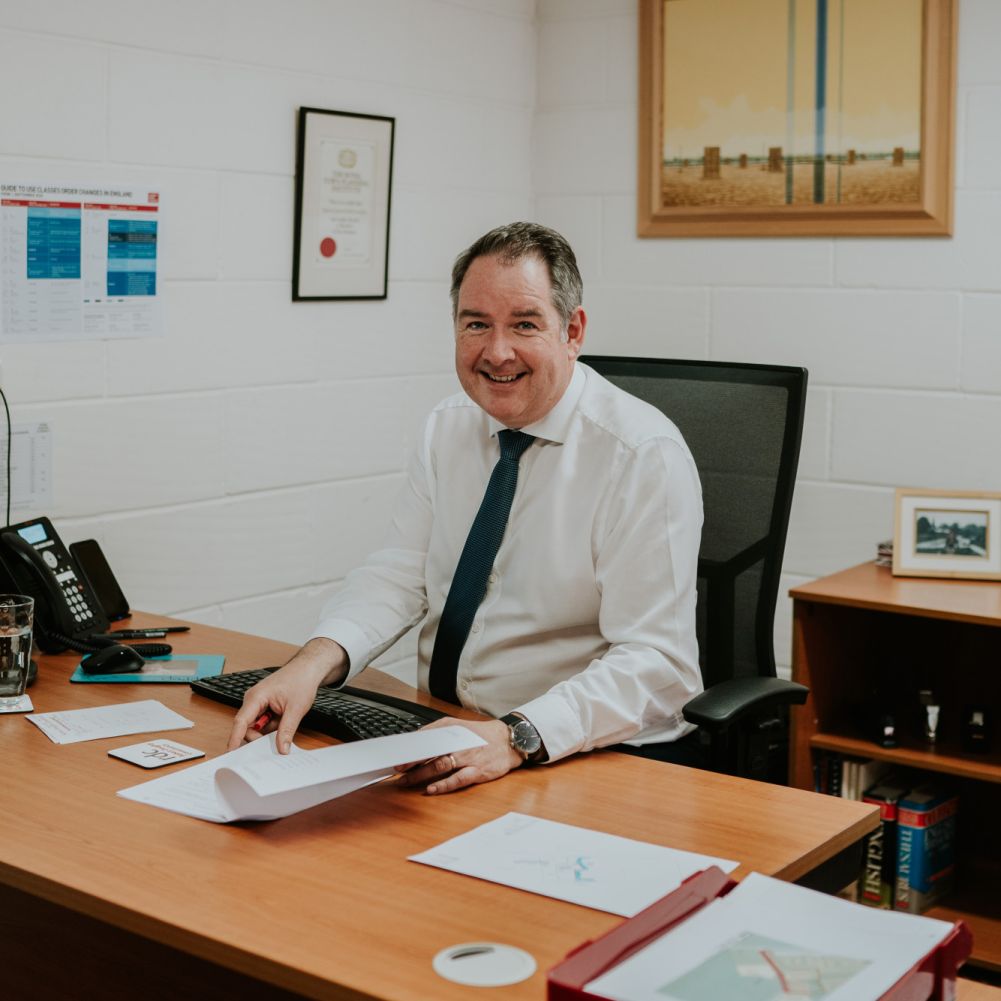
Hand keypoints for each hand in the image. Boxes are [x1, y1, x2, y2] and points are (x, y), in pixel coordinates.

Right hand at [226, 638, 347, 752]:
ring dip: (268, 732)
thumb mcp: (296, 709)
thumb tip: (282, 749)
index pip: (240, 721)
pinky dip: (272, 727)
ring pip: (256, 727)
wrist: (307, 669)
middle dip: (260, 737)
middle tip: (276, 742)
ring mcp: (258, 703)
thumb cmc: (300, 680)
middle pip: (247, 728)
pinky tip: (282, 722)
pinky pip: (263, 723)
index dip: (235, 738)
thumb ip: (287, 730)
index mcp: (256, 697)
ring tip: (283, 724)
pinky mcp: (264, 707)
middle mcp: (253, 700)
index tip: (231, 753)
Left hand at [396, 717, 521, 794]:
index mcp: (452, 729)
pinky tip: (431, 789)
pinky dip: (443, 785)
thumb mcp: (458, 726)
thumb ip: (437, 731)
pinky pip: (457, 779)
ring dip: (420, 774)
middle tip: (395, 769)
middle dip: (410, 761)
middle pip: (430, 752)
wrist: (508, 741)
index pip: (426, 738)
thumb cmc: (480, 735)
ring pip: (440, 765)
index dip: (409, 747)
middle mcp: (459, 742)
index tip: (395, 754)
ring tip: (405, 780)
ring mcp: (468, 758)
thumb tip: (416, 739)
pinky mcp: (477, 771)